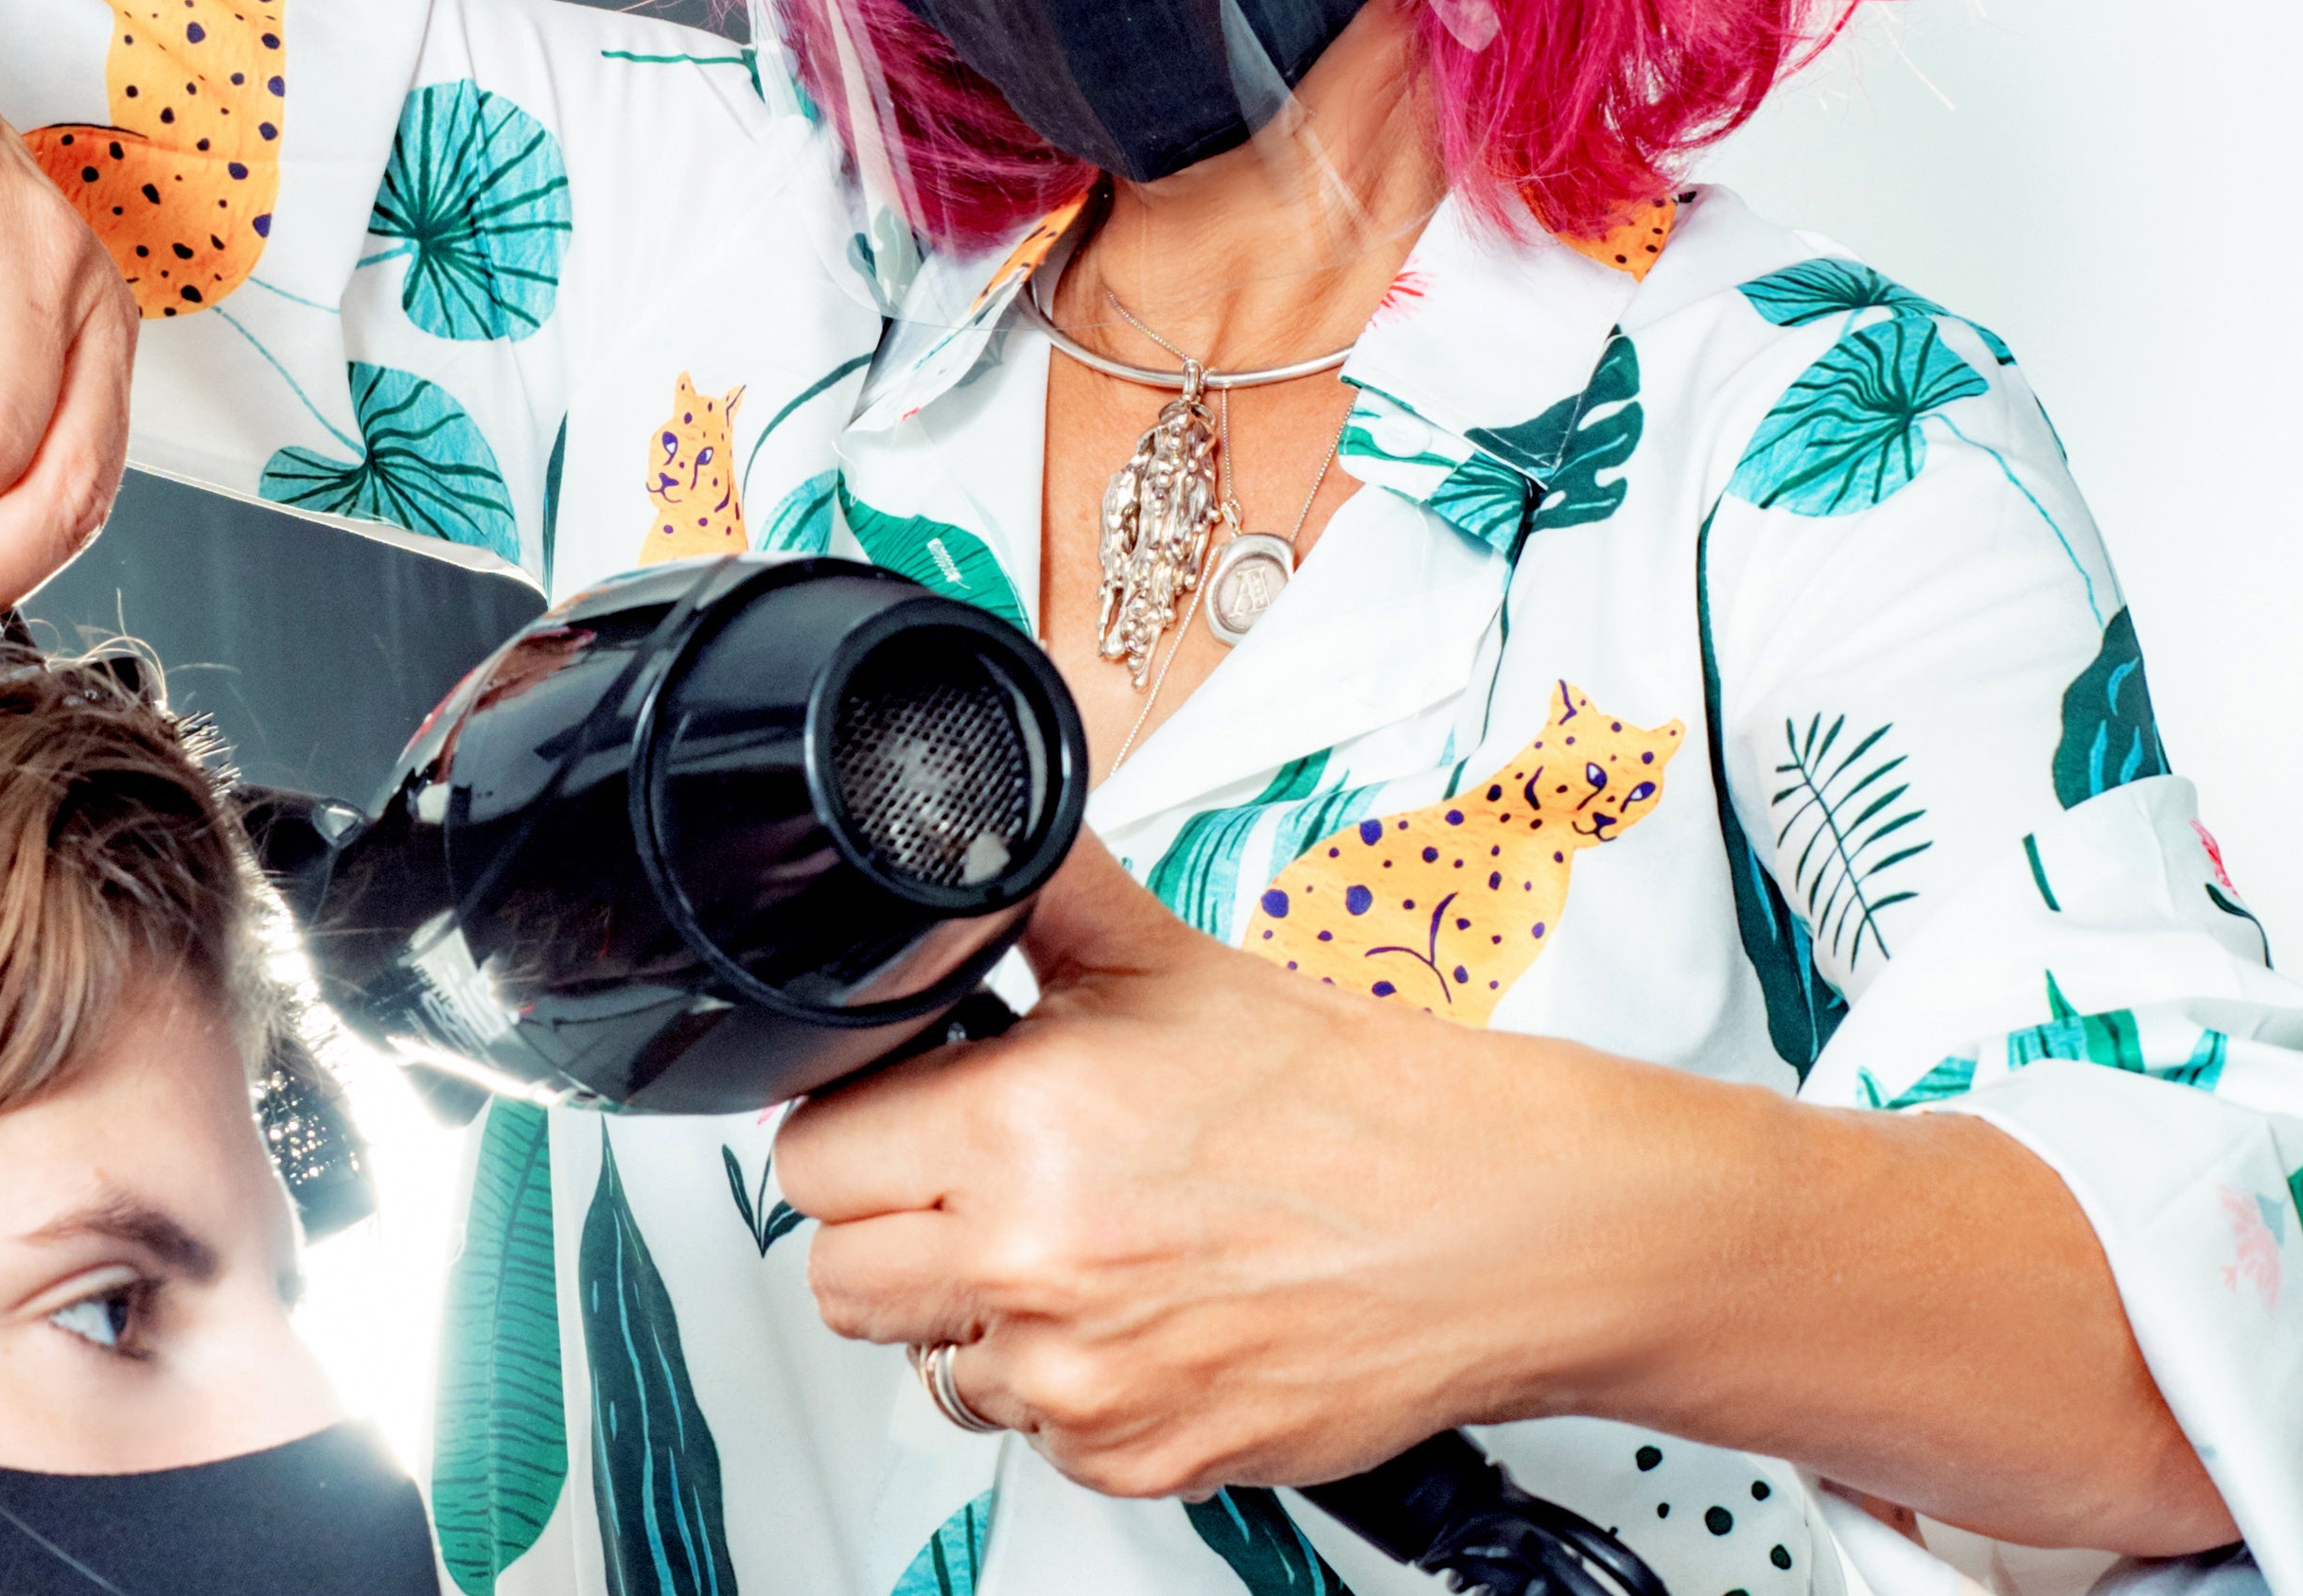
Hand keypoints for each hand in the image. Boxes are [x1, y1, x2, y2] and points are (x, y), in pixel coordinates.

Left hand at [773, 840, 1555, 1499]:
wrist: (1486, 1221)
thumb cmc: (1351, 1100)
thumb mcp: (1168, 959)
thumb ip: (1043, 897)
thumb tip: (970, 845)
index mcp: (1020, 1128)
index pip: (816, 1158)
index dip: (858, 1126)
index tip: (904, 1115)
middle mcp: (1031, 1266)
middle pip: (840, 1277)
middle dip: (891, 1224)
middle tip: (971, 1182)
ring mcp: (1079, 1378)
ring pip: (928, 1363)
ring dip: (976, 1312)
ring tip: (1077, 1243)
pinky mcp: (1132, 1457)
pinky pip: (1033, 1433)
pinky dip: (1068, 1381)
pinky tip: (1139, 1308)